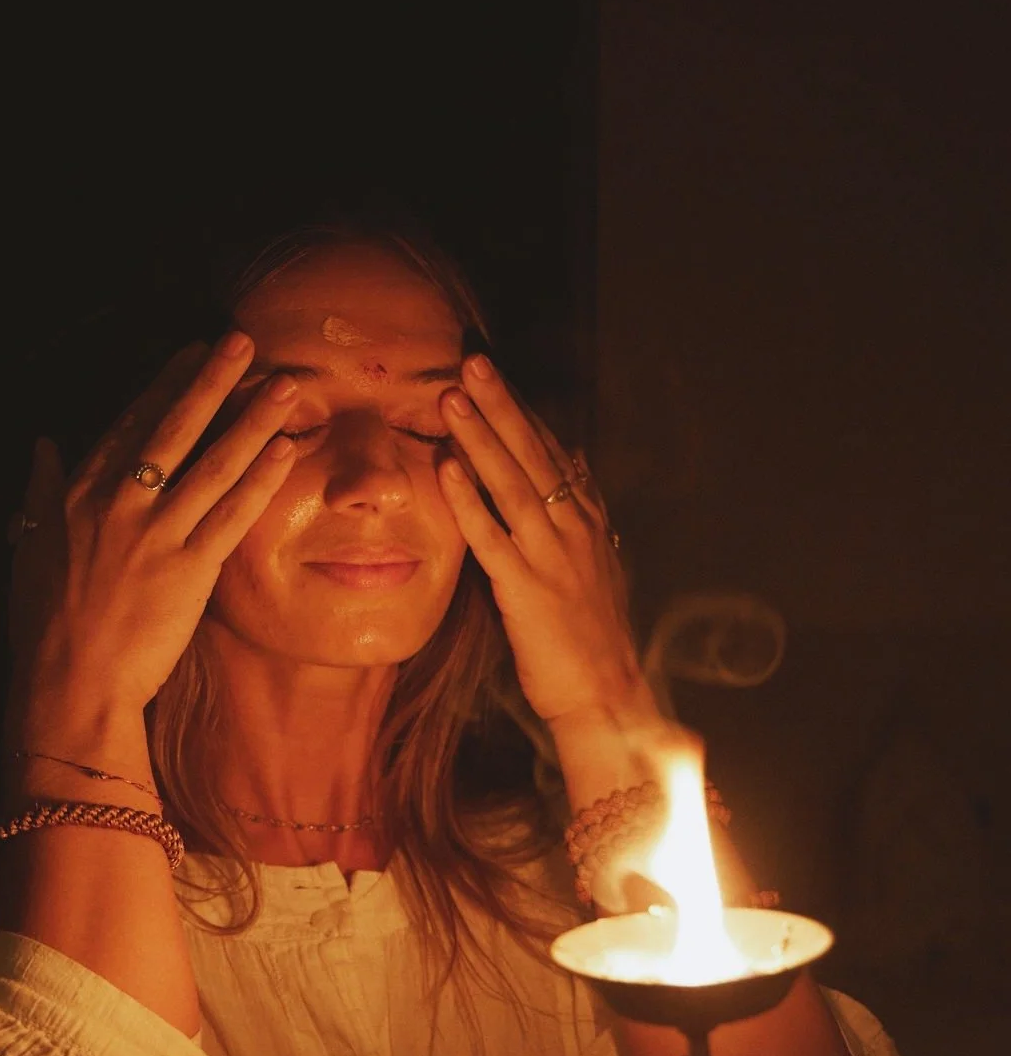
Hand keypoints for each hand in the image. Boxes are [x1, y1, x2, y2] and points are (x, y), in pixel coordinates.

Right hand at [8, 331, 298, 718]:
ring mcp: (158, 535)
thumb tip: (42, 445)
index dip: (165, 384)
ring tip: (284, 386)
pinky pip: (233, 516)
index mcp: (80, 495)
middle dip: (213, 380)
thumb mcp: (28, 547)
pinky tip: (286, 451)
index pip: (130, 423)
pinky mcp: (191, 571)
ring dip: (252, 420)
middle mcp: (120, 504)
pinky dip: (261, 480)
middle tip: (244, 342)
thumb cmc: (43, 626)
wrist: (70, 685)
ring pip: (214, 464)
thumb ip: (38, 491)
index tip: (193, 350)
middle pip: (175, 428)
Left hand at [437, 356, 653, 730]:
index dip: (523, 411)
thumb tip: (571, 466)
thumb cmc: (594, 638)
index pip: (553, 452)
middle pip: (533, 454)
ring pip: (511, 483)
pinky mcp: (525, 590)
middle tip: (471, 361)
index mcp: (587, 522)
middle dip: (500, 404)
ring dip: (480, 437)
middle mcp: (572, 529)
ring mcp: (550, 557)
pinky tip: (447, 468)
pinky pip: (490, 537)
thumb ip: (581, 515)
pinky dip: (468, 500)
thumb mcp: (597, 565)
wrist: (607, 694)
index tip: (494, 375)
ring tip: (452, 397)